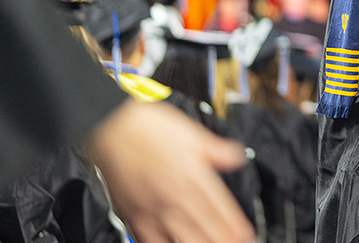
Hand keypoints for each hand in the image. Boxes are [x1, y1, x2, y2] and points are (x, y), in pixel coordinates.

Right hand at [88, 100, 253, 242]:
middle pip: (207, 231)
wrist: (112, 126)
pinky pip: (149, 242)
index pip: (222, 211)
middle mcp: (175, 198)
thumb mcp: (192, 133)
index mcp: (193, 177)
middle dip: (224, 241)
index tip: (247, 236)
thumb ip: (217, 150)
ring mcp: (153, 210)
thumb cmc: (148, 127)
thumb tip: (237, 157)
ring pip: (182, 241)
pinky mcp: (132, 216)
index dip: (238, 228)